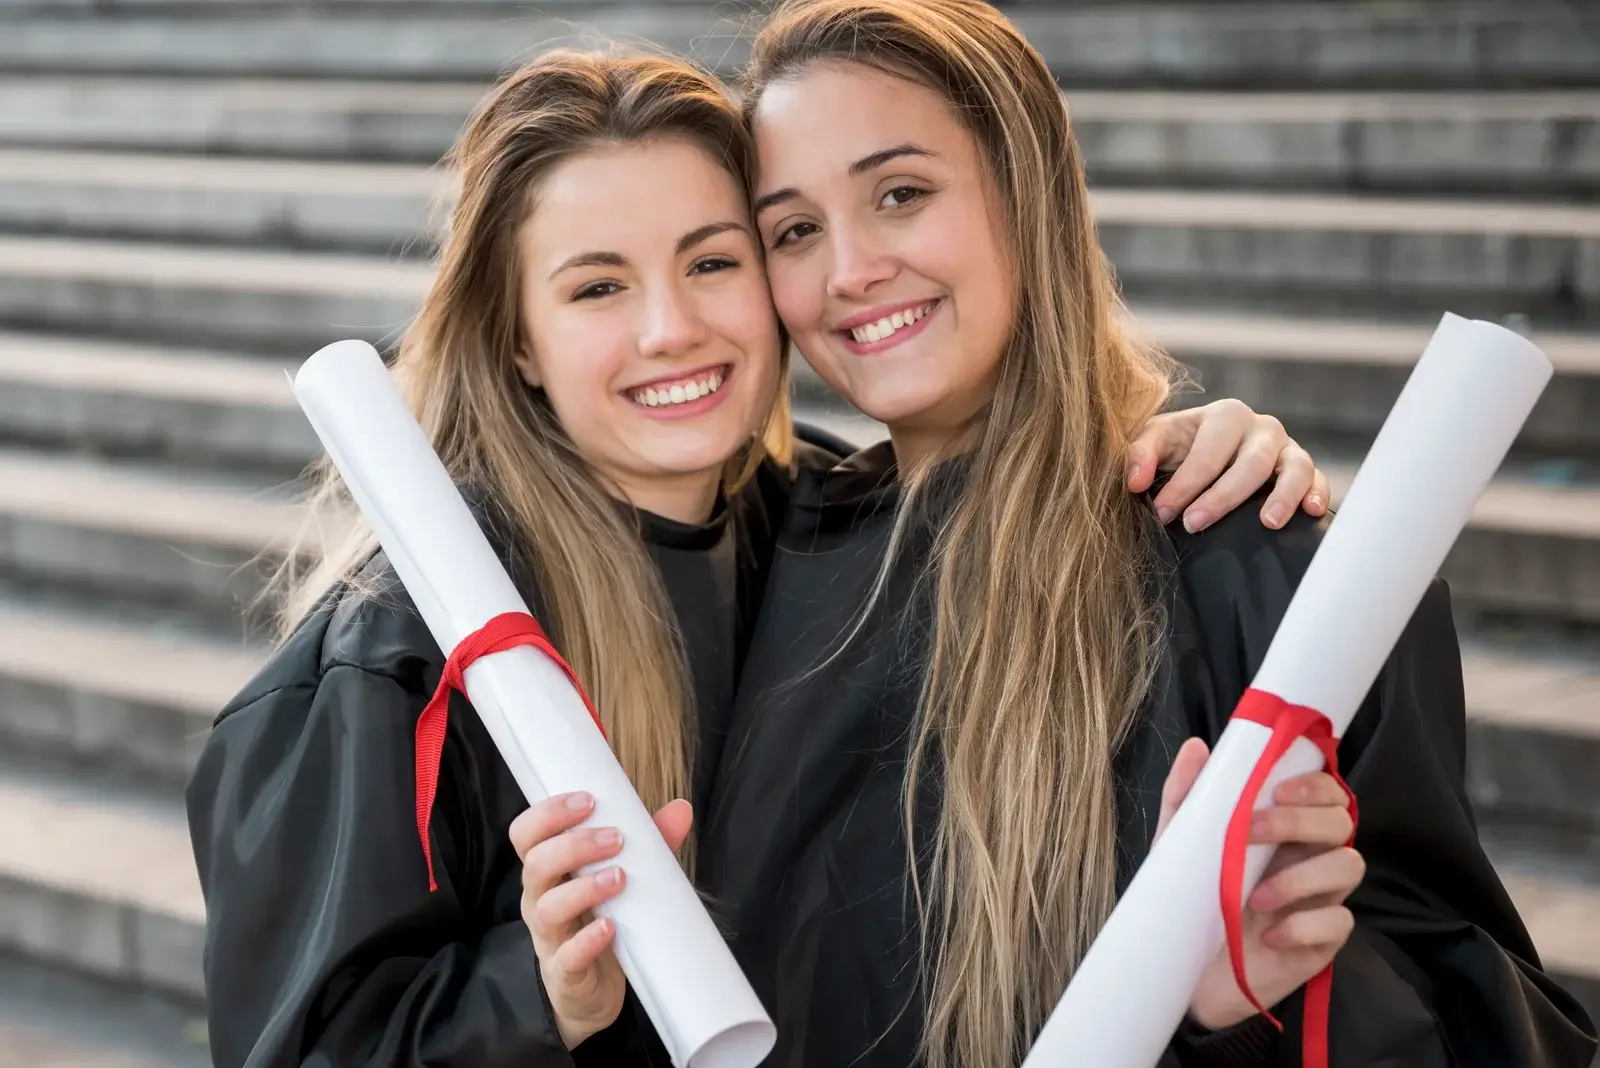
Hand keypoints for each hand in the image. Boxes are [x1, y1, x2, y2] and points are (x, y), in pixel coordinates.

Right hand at [510, 792, 693, 1048]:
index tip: (588, 800)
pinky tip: (610, 927)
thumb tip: (681, 809)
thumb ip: (649, 844)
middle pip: (535, 864)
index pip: (526, 834)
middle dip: (574, 845)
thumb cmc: (604, 918)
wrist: (595, 991)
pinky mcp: (565, 973)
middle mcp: (540, 900)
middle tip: (615, 838)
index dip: (548, 813)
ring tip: (619, 878)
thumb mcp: (623, 877)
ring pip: (548, 908)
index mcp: (548, 871)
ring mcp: (549, 938)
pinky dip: (588, 940)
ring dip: (584, 888)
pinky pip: (567, 956)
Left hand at [1127, 399, 1330, 532]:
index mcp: (1225, 416)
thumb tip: (1135, 482)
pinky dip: (1318, 493)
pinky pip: (1318, 479)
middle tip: (1194, 524)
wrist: (1205, 449)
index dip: (1184, 484)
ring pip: (1294, 467)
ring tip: (1268, 523)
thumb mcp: (1154, 442)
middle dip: (1222, 496)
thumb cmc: (1179, 446)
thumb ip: (1139, 455)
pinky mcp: (1303, 469)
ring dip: (1283, 495)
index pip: (1207, 453)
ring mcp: (1287, 448)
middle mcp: (1261, 428)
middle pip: (1250, 463)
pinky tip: (1311, 512)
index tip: (1162, 512)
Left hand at [1155, 738, 1363, 1030]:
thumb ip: (1188, 796)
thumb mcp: (1180, 844)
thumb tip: (1196, 747)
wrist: (1188, 971)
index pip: (1325, 793)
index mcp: (1286, 830)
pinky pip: (1338, 923)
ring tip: (1254, 895)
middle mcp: (1311, 858)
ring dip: (1301, 876)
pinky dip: (1304, 926)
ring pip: (1348, 867)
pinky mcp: (1323, 942)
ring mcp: (1322, 899)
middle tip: (1251, 830)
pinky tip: (1269, 935)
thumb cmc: (1194, 898)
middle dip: (1300, 820)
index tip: (1277, 788)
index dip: (1314, 785)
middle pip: (1340, 822)